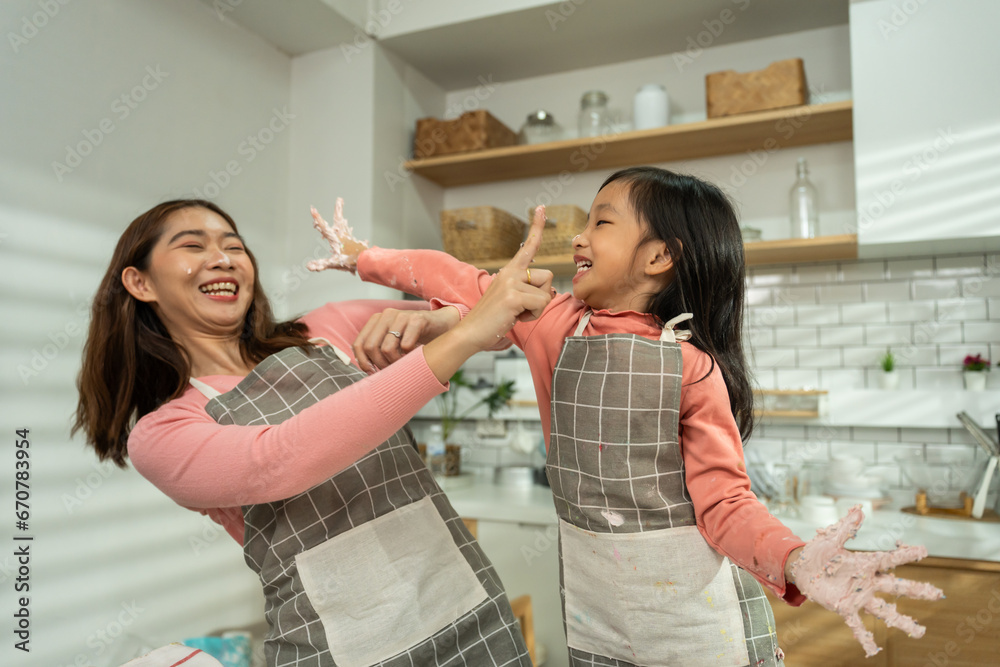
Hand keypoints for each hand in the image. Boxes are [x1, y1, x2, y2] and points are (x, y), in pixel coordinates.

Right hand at [305, 198, 368, 272]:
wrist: (367, 262)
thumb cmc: (350, 262)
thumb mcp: (333, 264)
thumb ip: (321, 265)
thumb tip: (308, 267)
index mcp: (336, 238)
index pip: (324, 227)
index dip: (317, 218)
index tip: (312, 208)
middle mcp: (343, 235)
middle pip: (338, 220)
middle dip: (338, 210)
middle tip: (340, 199)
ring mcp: (350, 238)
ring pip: (345, 225)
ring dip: (341, 217)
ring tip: (342, 207)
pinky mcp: (355, 243)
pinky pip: (350, 235)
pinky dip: (348, 231)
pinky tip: (351, 231)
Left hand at [353, 307, 460, 372]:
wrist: (443, 324)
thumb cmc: (416, 336)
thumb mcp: (394, 340)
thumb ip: (379, 348)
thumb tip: (366, 369)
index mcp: (377, 320)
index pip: (359, 344)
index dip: (363, 362)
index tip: (372, 372)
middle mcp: (386, 315)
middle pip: (370, 347)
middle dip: (380, 364)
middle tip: (392, 370)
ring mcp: (401, 316)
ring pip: (386, 348)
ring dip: (395, 362)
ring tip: (404, 363)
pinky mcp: (417, 319)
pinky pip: (405, 345)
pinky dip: (409, 356)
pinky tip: (416, 354)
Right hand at [453, 206, 554, 348]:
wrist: (470, 333)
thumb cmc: (492, 320)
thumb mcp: (510, 299)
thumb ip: (526, 290)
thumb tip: (548, 291)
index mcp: (509, 271)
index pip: (528, 246)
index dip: (537, 227)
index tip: (541, 207)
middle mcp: (510, 272)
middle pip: (548, 277)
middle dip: (541, 296)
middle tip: (521, 308)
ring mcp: (511, 282)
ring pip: (546, 293)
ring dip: (536, 308)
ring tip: (516, 313)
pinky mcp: (513, 296)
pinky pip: (541, 304)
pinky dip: (532, 315)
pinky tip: (515, 317)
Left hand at [787, 505, 944, 656]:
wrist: (803, 568)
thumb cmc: (820, 552)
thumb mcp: (832, 538)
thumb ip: (846, 527)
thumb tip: (859, 510)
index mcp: (865, 563)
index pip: (890, 559)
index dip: (905, 555)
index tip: (924, 551)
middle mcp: (866, 582)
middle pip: (895, 586)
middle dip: (916, 590)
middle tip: (937, 594)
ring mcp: (858, 597)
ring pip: (884, 610)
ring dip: (902, 620)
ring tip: (920, 632)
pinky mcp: (844, 608)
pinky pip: (857, 625)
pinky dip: (865, 638)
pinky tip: (874, 650)